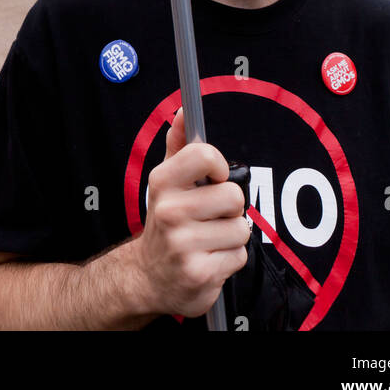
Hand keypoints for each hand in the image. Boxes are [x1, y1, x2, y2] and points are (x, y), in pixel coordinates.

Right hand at [131, 106, 249, 318]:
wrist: (148, 278)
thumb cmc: (166, 222)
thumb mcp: (165, 183)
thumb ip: (178, 145)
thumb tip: (184, 111)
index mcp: (162, 182)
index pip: (205, 155)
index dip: (220, 166)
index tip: (215, 178)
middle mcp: (169, 211)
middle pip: (233, 196)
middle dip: (231, 208)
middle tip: (211, 216)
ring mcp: (183, 245)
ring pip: (241, 228)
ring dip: (232, 235)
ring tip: (210, 239)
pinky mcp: (200, 274)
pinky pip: (240, 256)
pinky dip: (230, 259)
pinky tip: (210, 259)